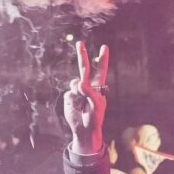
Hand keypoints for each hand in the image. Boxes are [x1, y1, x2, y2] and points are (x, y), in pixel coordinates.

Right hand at [62, 42, 109, 156]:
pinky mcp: (69, 98)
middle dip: (82, 55)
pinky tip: (76, 109)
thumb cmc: (95, 118)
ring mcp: (77, 91)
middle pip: (84, 68)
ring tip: (82, 105)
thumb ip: (89, 92)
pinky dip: (73, 102)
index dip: (102, 59)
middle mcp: (87, 86)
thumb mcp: (96, 105)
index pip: (101, 70)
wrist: (84, 130)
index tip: (104, 47)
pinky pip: (69, 95)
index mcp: (98, 87)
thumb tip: (78, 83)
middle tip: (80, 42)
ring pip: (74, 84)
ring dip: (78, 93)